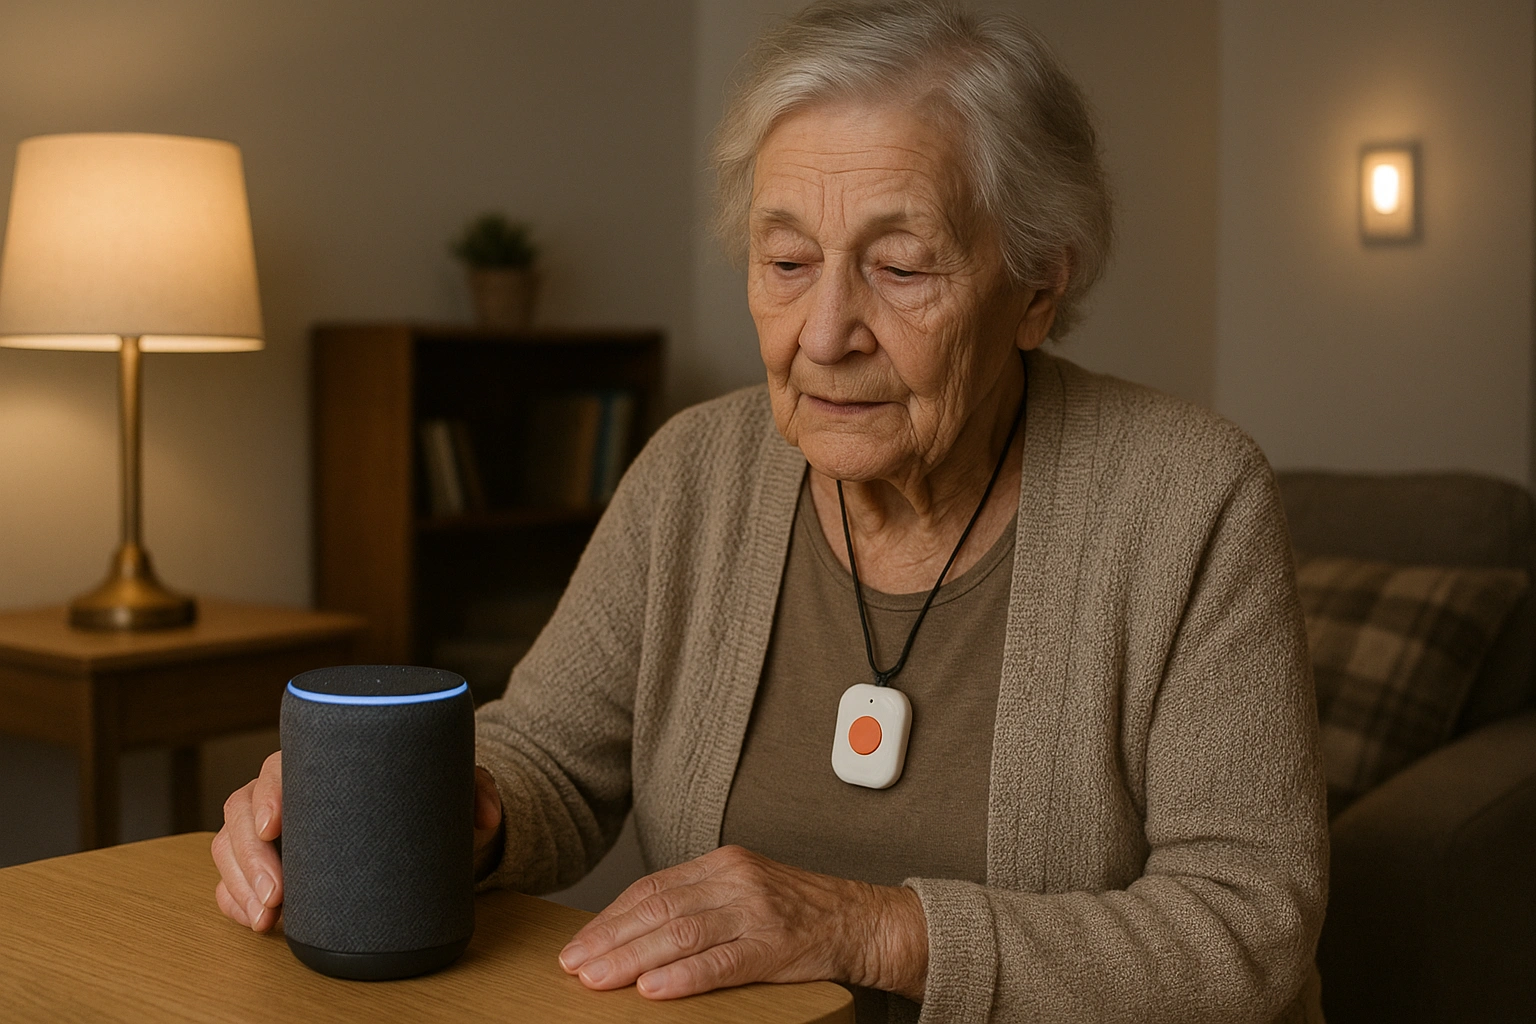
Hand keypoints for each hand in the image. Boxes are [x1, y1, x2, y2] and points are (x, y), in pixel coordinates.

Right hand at [211, 753, 504, 931]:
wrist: (427, 827)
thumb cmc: (427, 796)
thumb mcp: (451, 785)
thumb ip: (473, 787)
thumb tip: (485, 813)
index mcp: (321, 761)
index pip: (278, 768)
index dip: (266, 796)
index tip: (274, 825)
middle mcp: (290, 792)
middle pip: (241, 810)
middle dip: (249, 855)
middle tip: (277, 893)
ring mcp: (273, 830)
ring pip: (230, 845)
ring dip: (239, 883)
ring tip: (267, 917)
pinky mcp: (270, 864)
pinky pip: (234, 880)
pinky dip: (235, 901)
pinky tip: (256, 921)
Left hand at [557, 845, 927, 1000]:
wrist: (861, 920)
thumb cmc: (799, 911)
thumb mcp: (744, 890)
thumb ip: (697, 903)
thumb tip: (634, 933)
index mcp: (722, 863)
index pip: (652, 889)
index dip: (611, 917)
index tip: (579, 943)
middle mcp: (735, 880)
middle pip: (658, 910)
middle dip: (609, 939)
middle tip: (574, 964)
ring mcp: (755, 911)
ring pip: (680, 934)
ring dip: (632, 958)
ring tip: (599, 979)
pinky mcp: (774, 945)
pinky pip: (720, 962)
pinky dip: (683, 976)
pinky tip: (654, 988)